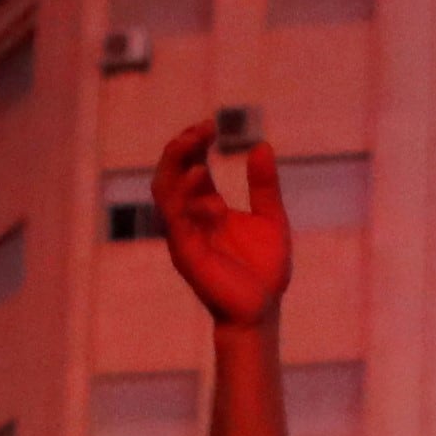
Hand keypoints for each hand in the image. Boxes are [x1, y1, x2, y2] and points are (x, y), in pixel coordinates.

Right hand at [154, 121, 286, 326]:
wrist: (262, 310)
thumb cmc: (264, 270)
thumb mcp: (271, 218)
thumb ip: (264, 185)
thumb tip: (261, 145)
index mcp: (207, 207)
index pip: (191, 166)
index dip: (196, 144)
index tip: (212, 125)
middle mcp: (190, 217)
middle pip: (171, 173)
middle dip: (181, 146)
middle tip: (203, 128)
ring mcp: (184, 233)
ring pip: (163, 190)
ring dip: (176, 163)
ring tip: (194, 141)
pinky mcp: (185, 252)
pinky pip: (175, 218)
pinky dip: (183, 195)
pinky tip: (198, 174)